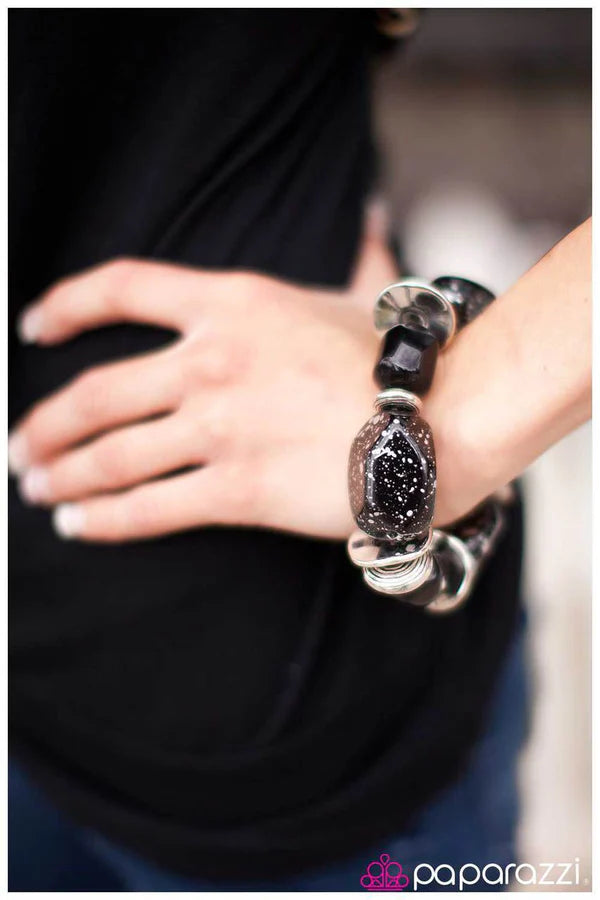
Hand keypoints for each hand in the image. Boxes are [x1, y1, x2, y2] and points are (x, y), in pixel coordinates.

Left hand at [9, 236, 397, 542]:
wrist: (443, 419)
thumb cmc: (405, 358)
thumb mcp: (370, 295)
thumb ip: (360, 257)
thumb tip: (375, 215)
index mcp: (232, 303)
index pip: (123, 287)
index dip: (66, 306)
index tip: (33, 328)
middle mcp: (211, 360)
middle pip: (95, 393)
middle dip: (45, 425)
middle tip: (19, 448)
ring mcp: (220, 425)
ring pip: (111, 455)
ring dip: (62, 475)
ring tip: (37, 489)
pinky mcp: (239, 487)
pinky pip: (150, 507)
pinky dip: (104, 520)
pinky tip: (78, 526)